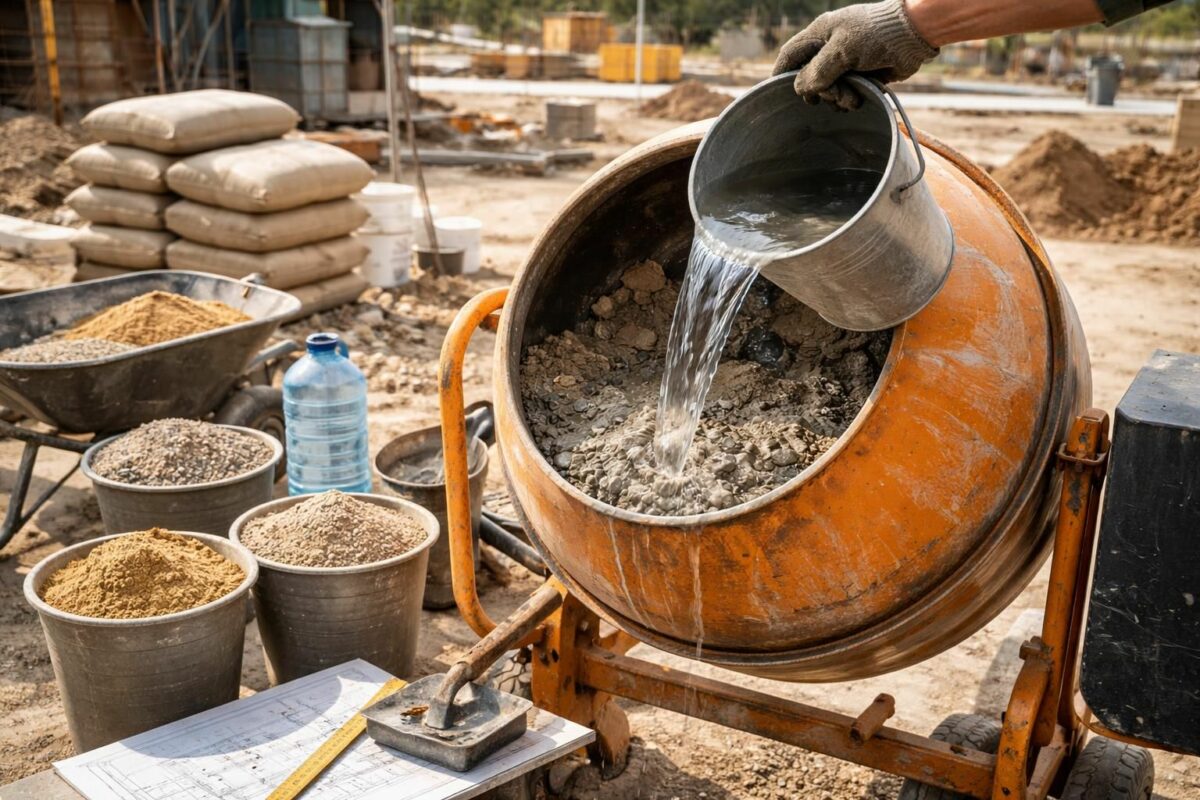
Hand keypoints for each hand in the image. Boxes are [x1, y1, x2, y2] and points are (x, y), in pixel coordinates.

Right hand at [772, 0, 936, 110]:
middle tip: (835, 96)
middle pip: (809, 78)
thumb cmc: (876, 34)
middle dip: (821, 92)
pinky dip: (849, 99)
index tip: (776, 93)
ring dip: (837, 98)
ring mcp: (846, 62)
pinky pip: (845, 93)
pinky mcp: (861, 74)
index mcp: (820, 34)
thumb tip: (800, 88)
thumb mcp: (842, 50)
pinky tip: (858, 99)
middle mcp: (830, 48)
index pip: (790, 55)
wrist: (913, 35)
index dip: (781, 74)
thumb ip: (818, 70)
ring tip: (852, 98)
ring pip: (828, 89)